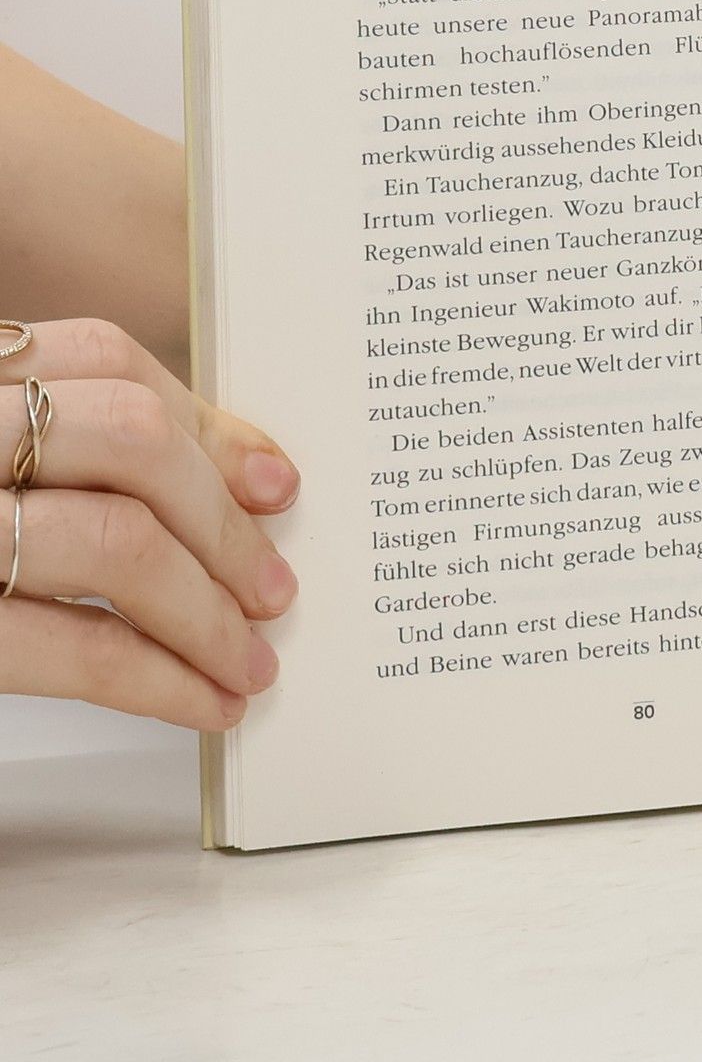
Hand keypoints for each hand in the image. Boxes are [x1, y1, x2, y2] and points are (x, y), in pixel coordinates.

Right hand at [0, 319, 299, 730]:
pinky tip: (203, 704)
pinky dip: (157, 680)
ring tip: (250, 661)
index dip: (208, 421)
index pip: (104, 358)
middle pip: (127, 441)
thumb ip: (72, 445)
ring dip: (207, 612)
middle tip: (276, 589)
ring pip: (111, 542)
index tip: (276, 482)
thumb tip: (249, 473)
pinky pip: (64, 647)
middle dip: (223, 522)